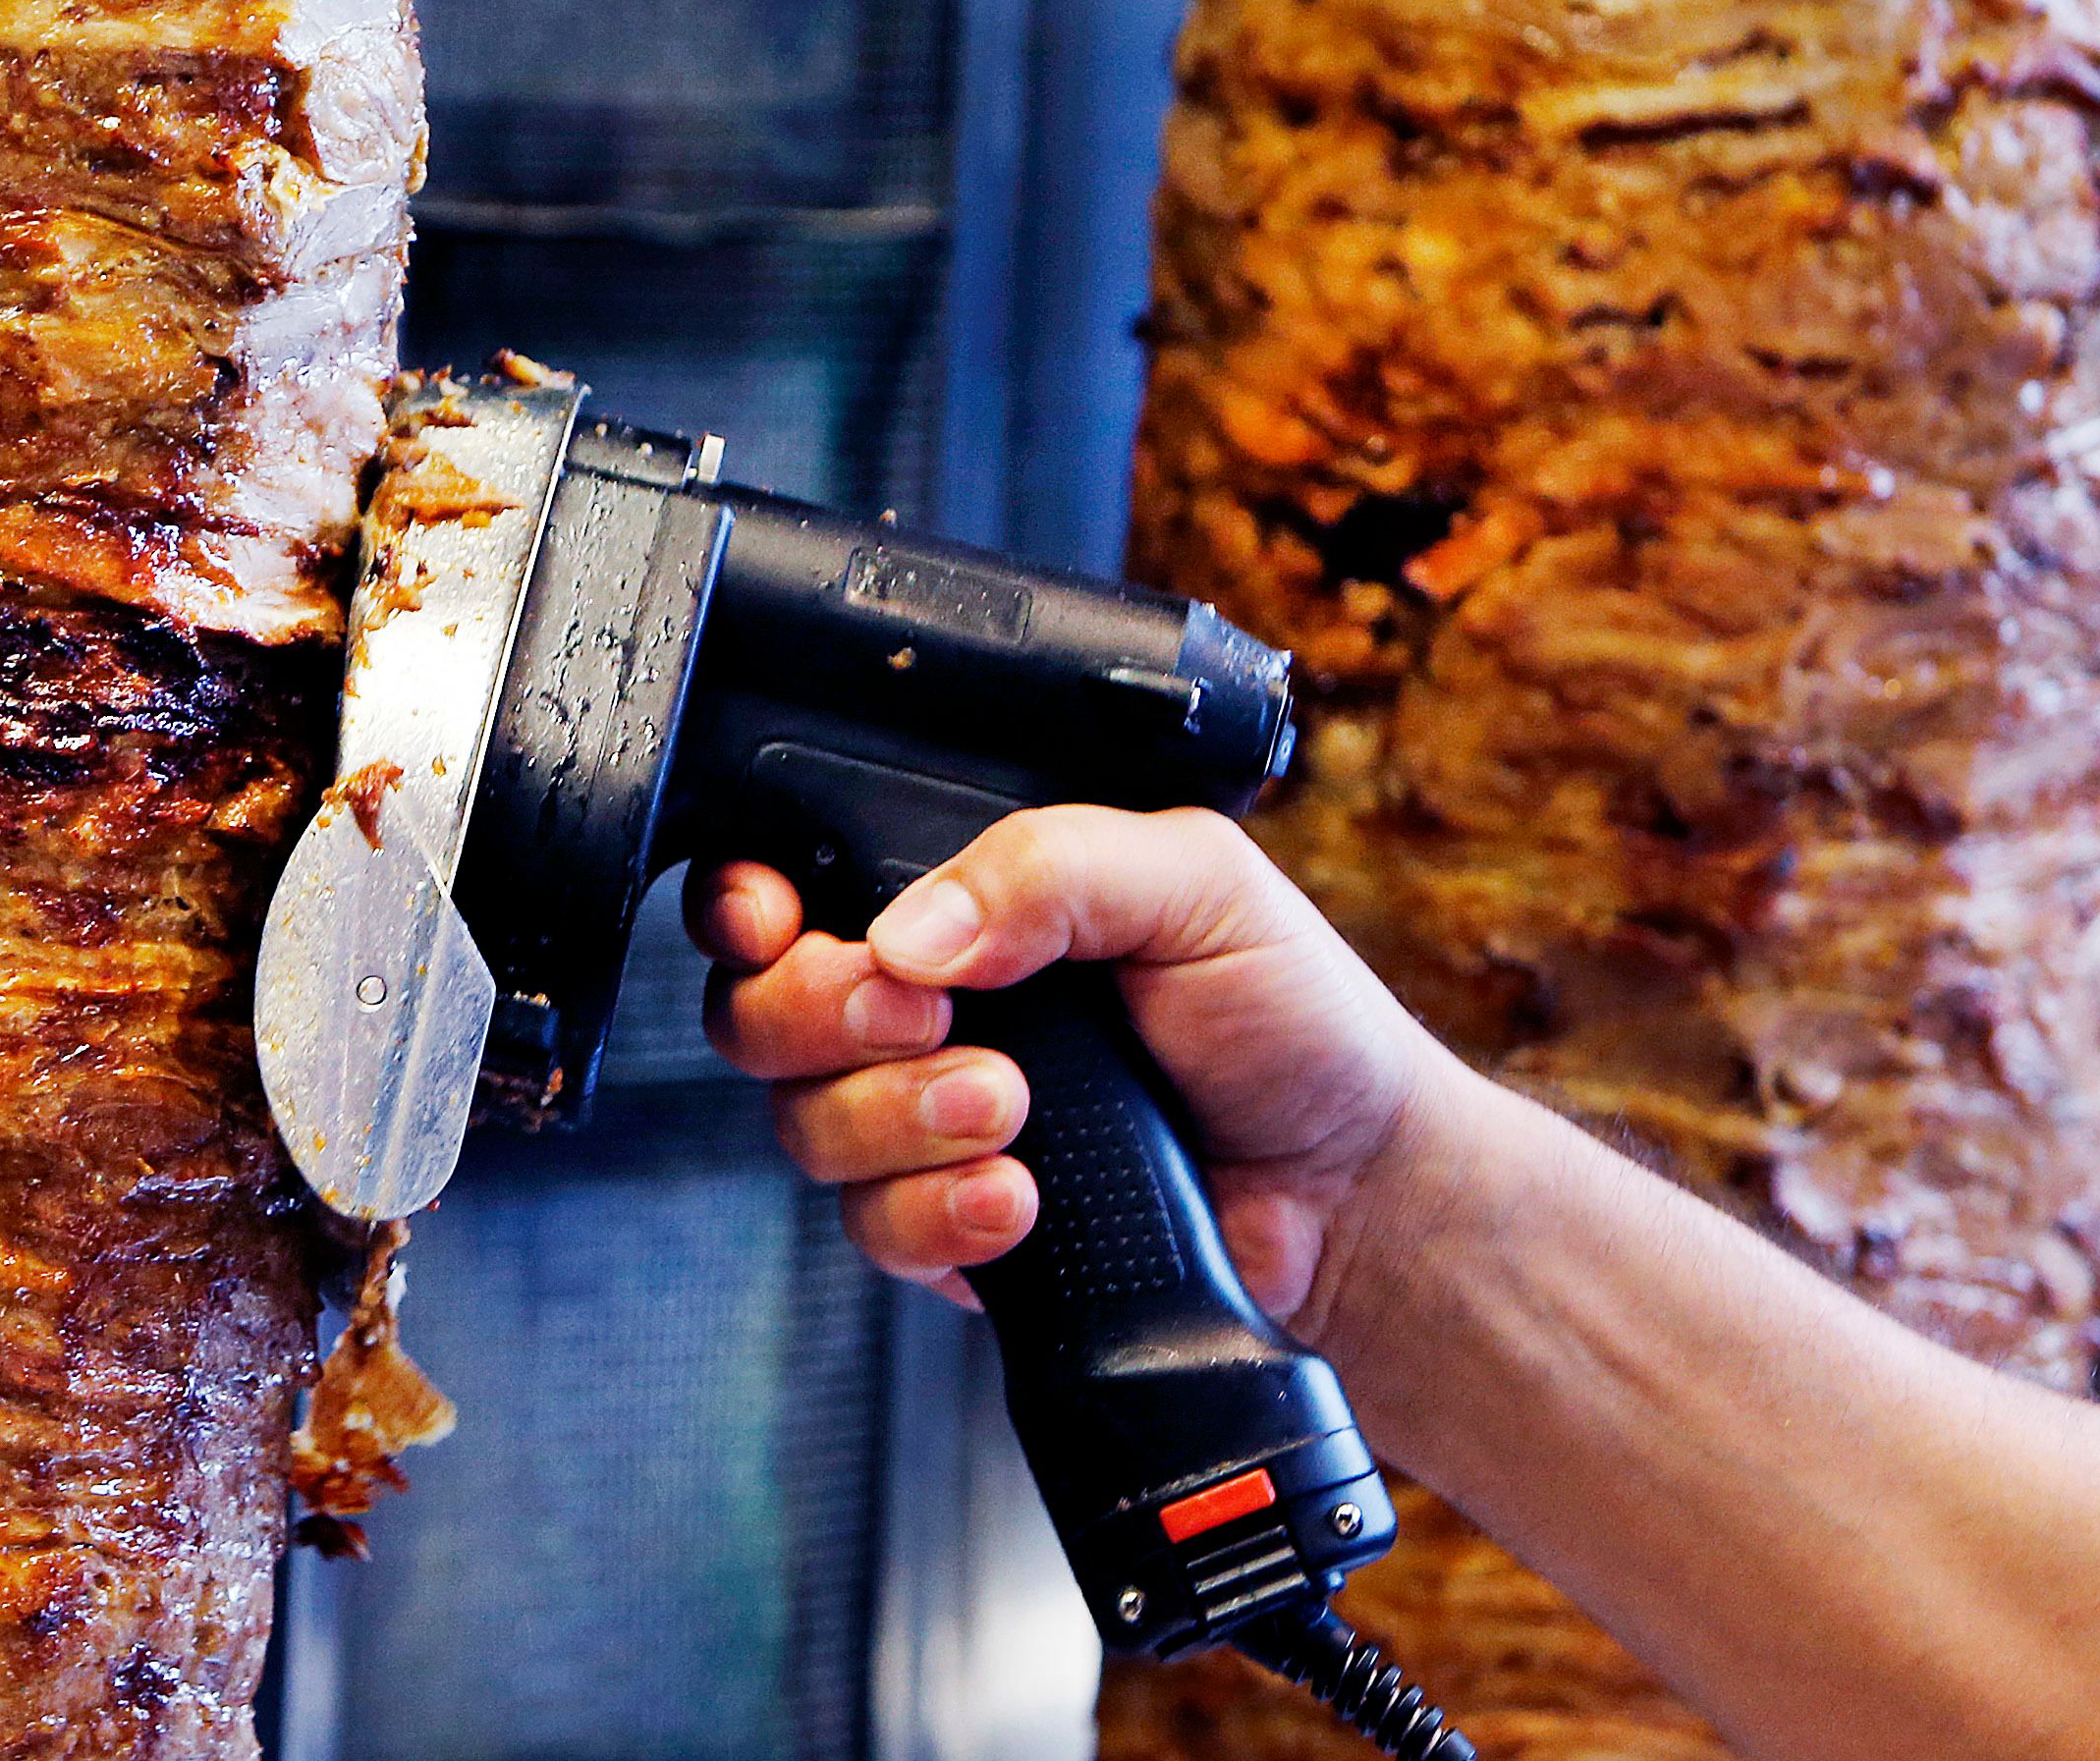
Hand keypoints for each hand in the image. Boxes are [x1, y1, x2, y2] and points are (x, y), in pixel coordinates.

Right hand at [691, 806, 1466, 1342]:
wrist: (1351, 1191)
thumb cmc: (1286, 1016)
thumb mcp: (1192, 881)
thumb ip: (1051, 866)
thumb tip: (911, 929)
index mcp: (959, 903)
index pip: (790, 885)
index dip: (747, 904)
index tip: (780, 921)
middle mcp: (919, 1009)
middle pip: (759, 1013)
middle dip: (820, 1014)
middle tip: (925, 1016)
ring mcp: (922, 1125)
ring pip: (806, 1126)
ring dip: (895, 1118)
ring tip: (1013, 1111)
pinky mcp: (945, 1232)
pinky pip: (873, 1231)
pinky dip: (935, 1215)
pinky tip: (1017, 1201)